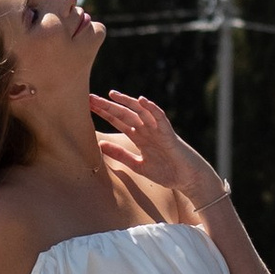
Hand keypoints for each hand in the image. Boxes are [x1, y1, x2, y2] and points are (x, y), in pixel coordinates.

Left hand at [90, 89, 223, 213]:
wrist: (187, 178)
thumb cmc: (166, 172)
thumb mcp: (137, 165)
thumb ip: (121, 154)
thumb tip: (100, 144)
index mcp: (138, 136)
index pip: (118, 121)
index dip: (104, 113)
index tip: (87, 106)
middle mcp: (146, 129)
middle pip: (124, 113)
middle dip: (108, 106)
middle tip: (90, 98)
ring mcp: (157, 130)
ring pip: (140, 111)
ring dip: (126, 102)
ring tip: (111, 94)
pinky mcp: (168, 133)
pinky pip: (160, 117)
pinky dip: (152, 108)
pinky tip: (142, 101)